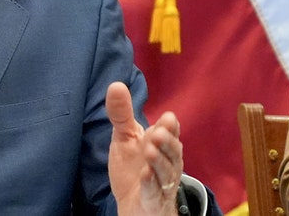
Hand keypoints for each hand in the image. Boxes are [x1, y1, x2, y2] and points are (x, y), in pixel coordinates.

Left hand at [105, 82, 183, 215]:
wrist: (133, 204)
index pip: (170, 132)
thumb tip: (115, 85)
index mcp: (161, 144)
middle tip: (157, 132)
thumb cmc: (134, 167)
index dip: (169, 127)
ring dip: (159, 161)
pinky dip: (151, 183)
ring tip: (150, 151)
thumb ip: (121, 114)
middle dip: (167, 142)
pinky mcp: (154, 199)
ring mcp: (162, 182)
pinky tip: (145, 174)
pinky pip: (155, 191)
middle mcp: (167, 162)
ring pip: (166, 171)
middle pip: (172, 151)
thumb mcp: (124, 138)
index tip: (167, 118)